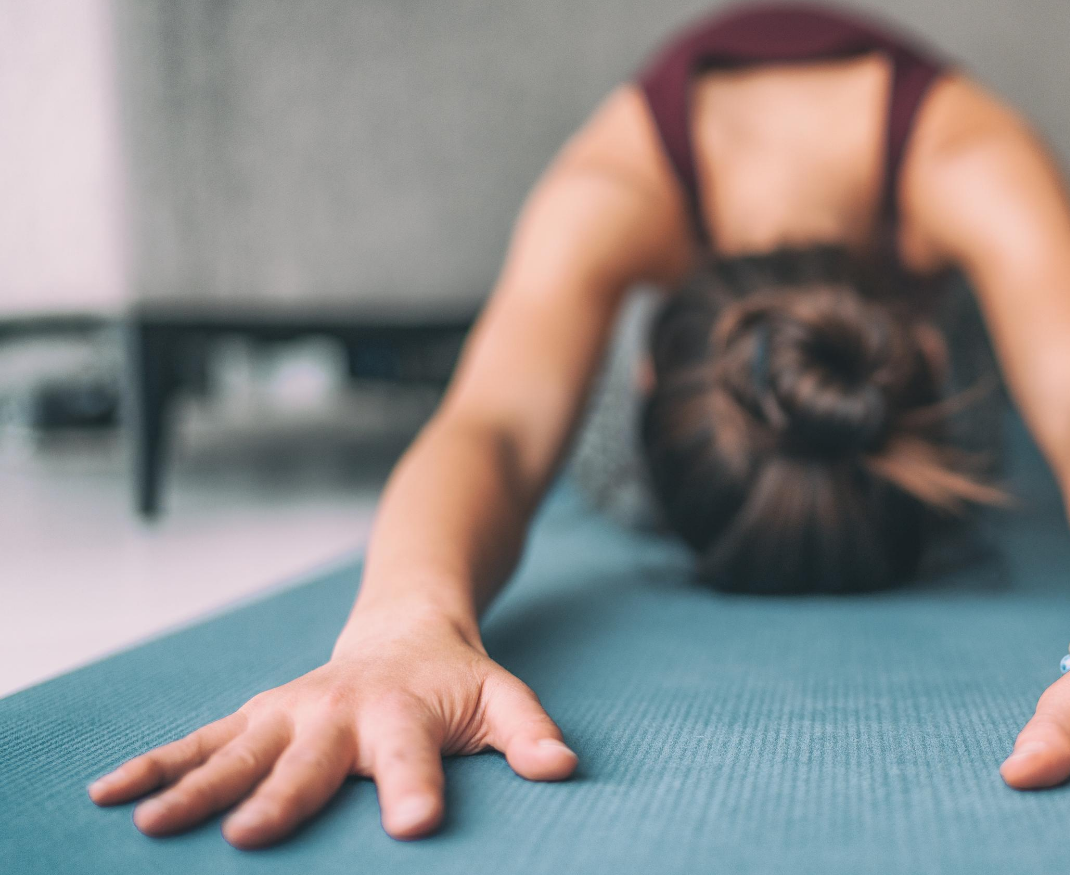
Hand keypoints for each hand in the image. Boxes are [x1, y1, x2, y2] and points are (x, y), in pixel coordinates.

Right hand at [86, 617, 575, 847]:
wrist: (406, 629)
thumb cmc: (457, 682)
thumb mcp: (504, 699)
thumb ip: (530, 732)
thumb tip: (563, 766)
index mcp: (403, 714)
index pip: (411, 757)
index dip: (415, 789)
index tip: (412, 824)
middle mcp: (338, 713)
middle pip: (307, 763)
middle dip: (279, 799)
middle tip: (248, 838)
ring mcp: (289, 713)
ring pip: (237, 751)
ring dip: (194, 786)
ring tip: (153, 824)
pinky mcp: (256, 716)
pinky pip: (200, 742)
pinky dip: (156, 764)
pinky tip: (108, 794)